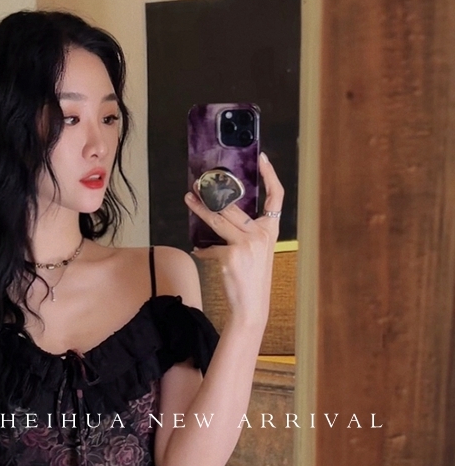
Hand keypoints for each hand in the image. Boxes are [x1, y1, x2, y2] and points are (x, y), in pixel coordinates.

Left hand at [186, 153, 284, 328]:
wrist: (251, 306)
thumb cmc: (253, 279)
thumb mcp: (256, 252)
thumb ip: (245, 233)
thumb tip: (221, 218)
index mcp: (271, 230)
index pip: (276, 197)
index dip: (270, 176)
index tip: (262, 159)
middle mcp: (261, 234)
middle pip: (234, 207)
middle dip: (214, 193)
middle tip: (199, 184)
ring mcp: (246, 244)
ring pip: (218, 220)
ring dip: (200, 209)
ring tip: (189, 199)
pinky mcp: (231, 255)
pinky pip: (211, 248)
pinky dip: (204, 251)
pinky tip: (200, 253)